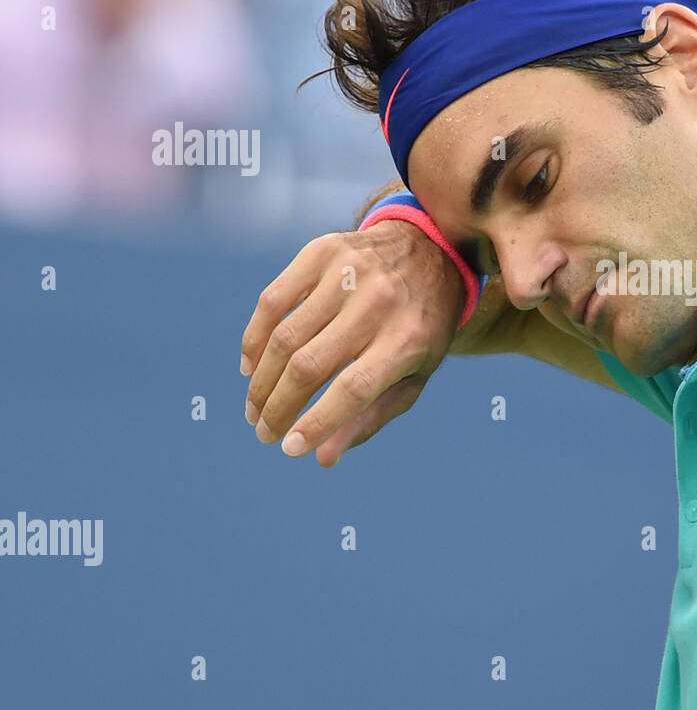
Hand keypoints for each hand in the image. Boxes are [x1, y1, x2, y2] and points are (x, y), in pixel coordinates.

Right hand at [240, 221, 464, 465]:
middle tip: (264, 433)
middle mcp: (378, 302)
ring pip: (284, 337)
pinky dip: (255, 339)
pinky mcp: (322, 252)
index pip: (354, 389)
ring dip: (261, 381)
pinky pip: (272, 301)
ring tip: (254, 409)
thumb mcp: (416, 373)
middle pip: (310, 366)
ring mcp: (348, 272)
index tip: (290, 449)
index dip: (317, 422)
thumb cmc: (421, 326)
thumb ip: (372, 415)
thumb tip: (322, 457)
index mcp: (408, 338)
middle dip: (279, 408)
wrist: (431, 251)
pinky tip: (251, 367)